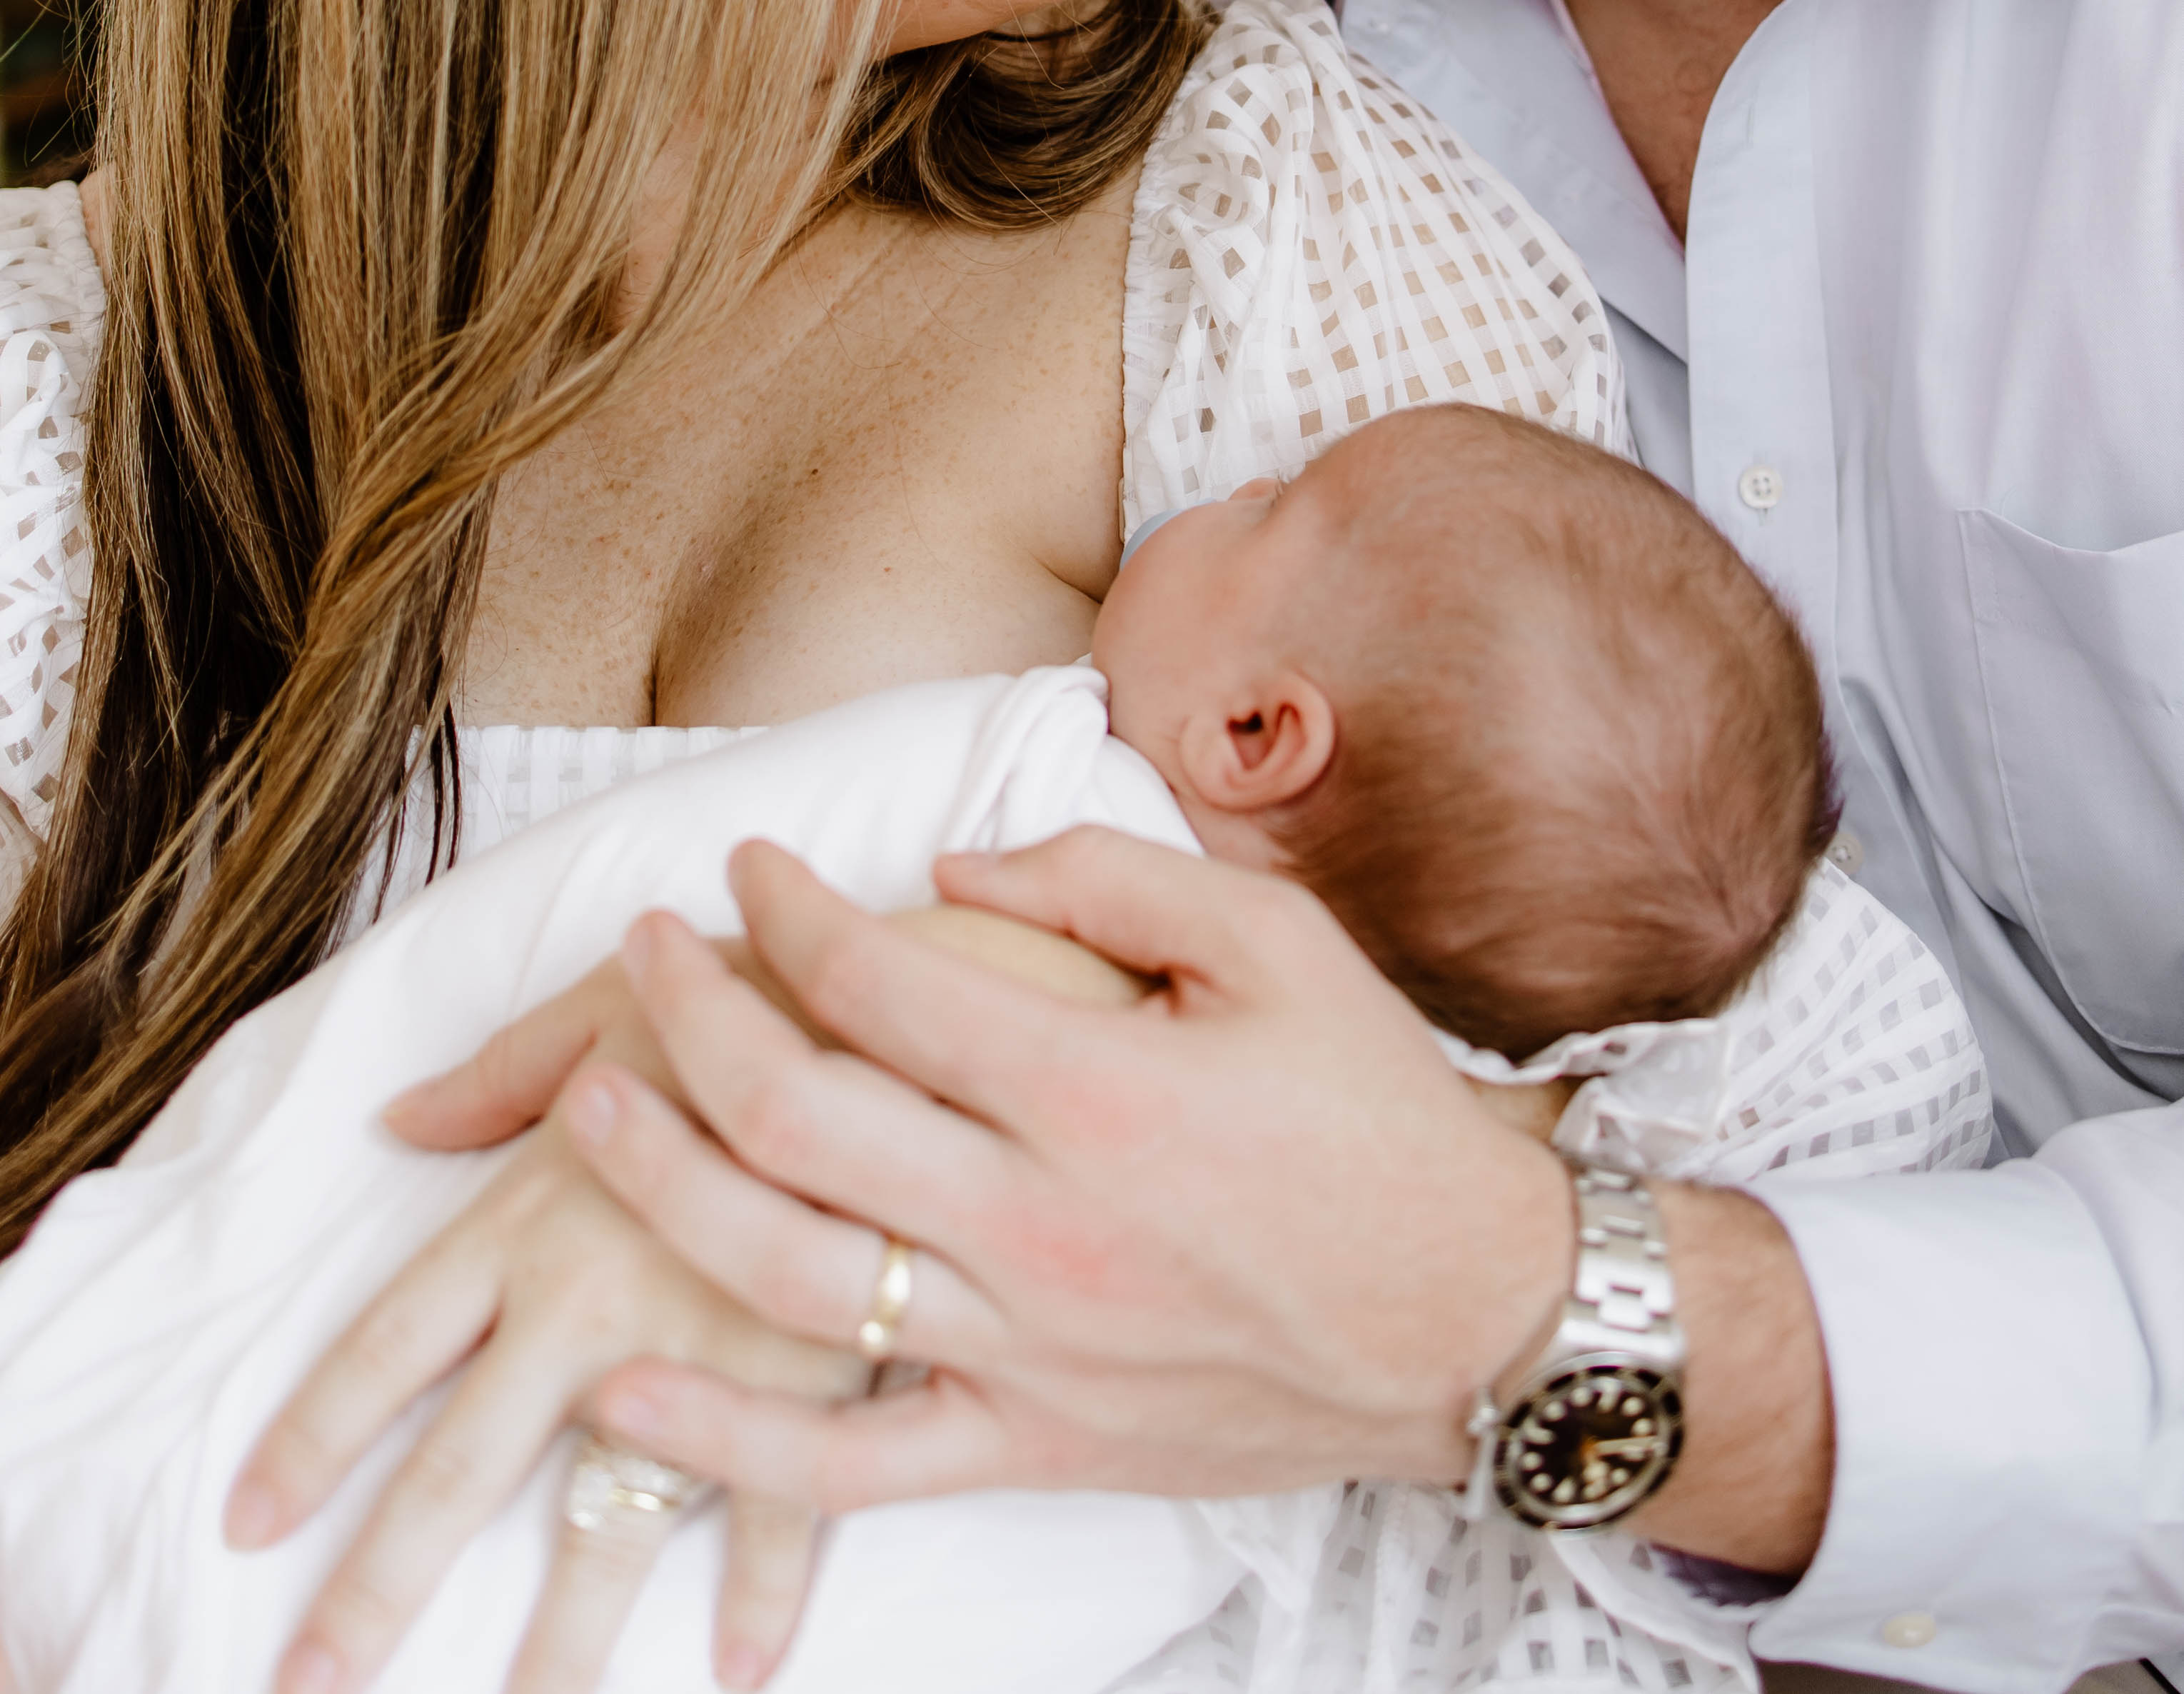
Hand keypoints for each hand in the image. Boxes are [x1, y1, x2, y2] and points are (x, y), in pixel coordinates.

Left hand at [226, 956, 862, 1693]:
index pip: (387, 1346)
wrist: (921, 1006)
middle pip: (459, 1469)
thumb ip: (501, 1071)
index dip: (310, 1436)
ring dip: (560, 1641)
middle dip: (377, 1587)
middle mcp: (593, 1298)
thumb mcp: (610, 1004)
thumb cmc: (758, 990)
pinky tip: (742, 1668)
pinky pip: (779, 1511)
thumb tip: (400, 1114)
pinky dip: (765, 1597)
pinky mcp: (812, 1371)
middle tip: (311, 1681)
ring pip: (604, 1524)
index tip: (248, 1524)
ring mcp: (701, 1348)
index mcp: (530, 1212)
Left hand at [557, 832, 1575, 1510]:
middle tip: (640, 948)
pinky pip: (848, 1462)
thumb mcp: (1271, 941)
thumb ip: (1106, 876)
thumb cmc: (1373, 1111)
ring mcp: (1026, 1349)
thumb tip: (951, 858)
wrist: (1473, 1314)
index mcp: (1095, 1085)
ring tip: (586, 1109)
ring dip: (663, 1183)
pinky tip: (624, 1387)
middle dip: (689, 1016)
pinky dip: (724, 1437)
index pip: (879, 979)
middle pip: (797, 1114)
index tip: (740, 865)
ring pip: (787, 1275)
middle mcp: (1039, 1222)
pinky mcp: (1033, 1444)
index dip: (785, 910)